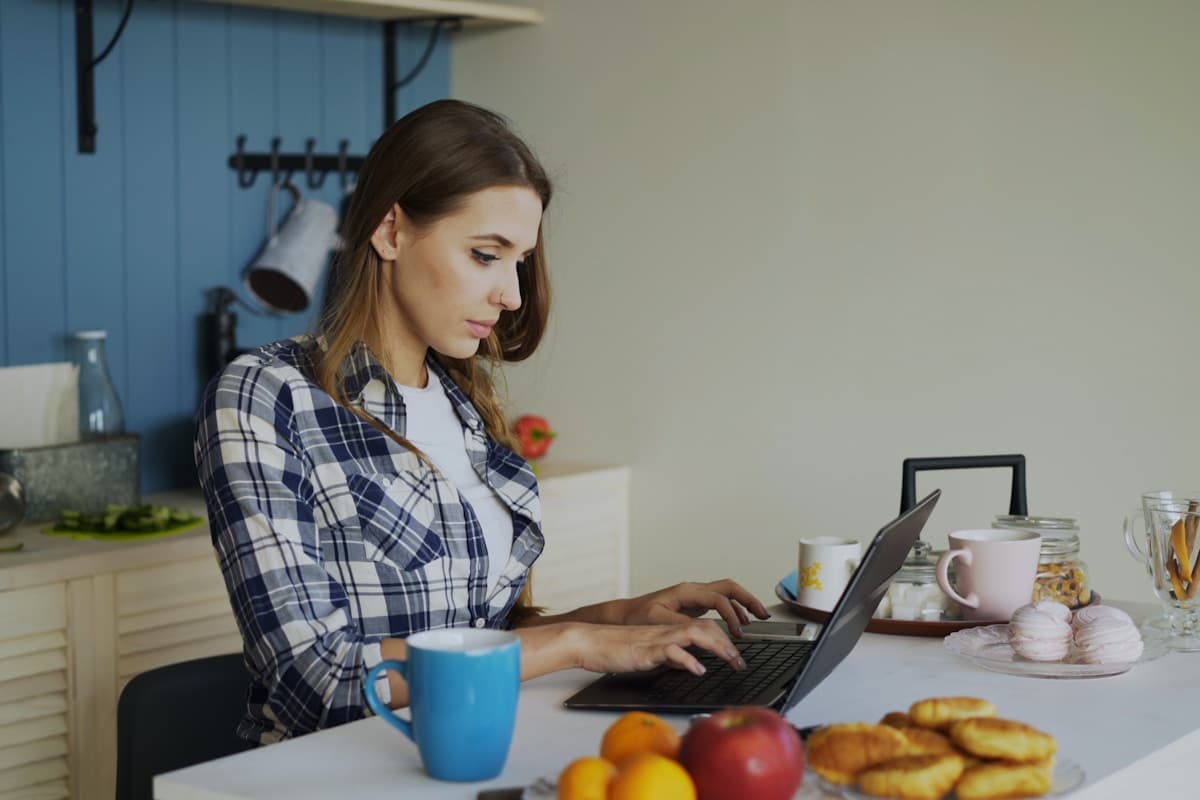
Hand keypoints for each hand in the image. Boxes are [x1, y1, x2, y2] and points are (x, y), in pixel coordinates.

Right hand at [571, 619, 746, 675]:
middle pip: (706, 627)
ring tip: (732, 661)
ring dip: (718, 647)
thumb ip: (670, 656)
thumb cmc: (616, 649)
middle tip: (742, 662)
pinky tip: (699, 670)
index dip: (724, 639)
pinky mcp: (646, 650)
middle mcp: (666, 631)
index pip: (703, 627)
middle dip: (729, 644)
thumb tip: (688, 664)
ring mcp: (657, 639)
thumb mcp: (650, 654)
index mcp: (668, 631)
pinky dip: (688, 660)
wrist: (590, 642)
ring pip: (695, 633)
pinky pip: (671, 651)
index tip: (737, 655)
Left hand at [614, 579, 770, 636]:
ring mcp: (694, 596)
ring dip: (743, 604)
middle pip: (728, 588)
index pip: (718, 598)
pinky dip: (732, 610)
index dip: (731, 615)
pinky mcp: (693, 605)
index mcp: (686, 592)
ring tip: (758, 618)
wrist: (624, 615)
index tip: (738, 632)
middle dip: (748, 599)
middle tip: (763, 614)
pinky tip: (738, 624)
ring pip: (726, 593)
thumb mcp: (658, 622)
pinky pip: (719, 602)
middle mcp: (692, 590)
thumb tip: (703, 632)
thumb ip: (682, 626)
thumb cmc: (637, 617)